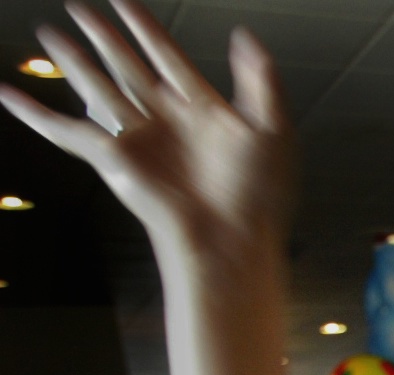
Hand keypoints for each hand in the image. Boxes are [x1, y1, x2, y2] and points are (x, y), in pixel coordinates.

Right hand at [1, 2, 292, 260]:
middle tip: (77, 7)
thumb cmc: (258, 195)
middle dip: (102, 35)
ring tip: (49, 34)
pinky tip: (9, 94)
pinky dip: (33, 114)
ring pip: (96, 86)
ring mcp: (138, 138)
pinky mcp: (113, 158)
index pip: (166, 55)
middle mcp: (165, 120)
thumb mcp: (273, 128)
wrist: (234, 238)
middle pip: (125, 65)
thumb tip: (245, 36)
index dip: (144, 26)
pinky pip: (64, 131)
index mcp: (201, 109)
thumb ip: (260, 78)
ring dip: (72, 60)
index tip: (123, 0)